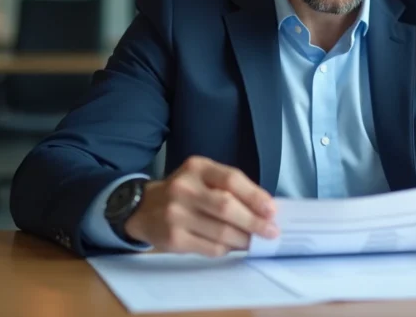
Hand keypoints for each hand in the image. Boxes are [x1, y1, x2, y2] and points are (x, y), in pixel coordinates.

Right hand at [124, 156, 279, 256]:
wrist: (143, 208)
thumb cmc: (184, 192)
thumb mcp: (203, 177)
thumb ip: (231, 187)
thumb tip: (265, 209)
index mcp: (197, 168)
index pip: (231, 179)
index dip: (255, 196)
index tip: (272, 211)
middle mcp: (184, 188)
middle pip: (227, 207)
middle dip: (254, 222)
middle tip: (270, 232)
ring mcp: (176, 214)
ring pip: (221, 232)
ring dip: (243, 239)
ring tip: (254, 241)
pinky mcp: (173, 238)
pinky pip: (210, 248)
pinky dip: (227, 249)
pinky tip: (232, 246)